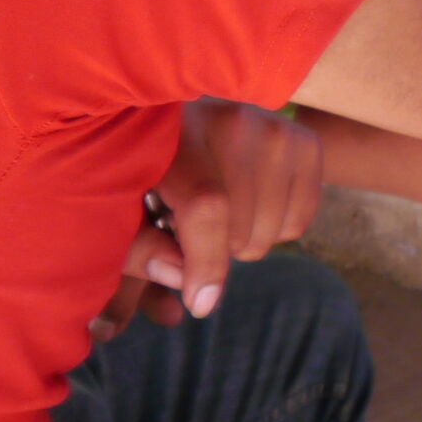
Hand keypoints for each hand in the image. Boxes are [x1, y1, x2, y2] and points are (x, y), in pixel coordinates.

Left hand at [91, 100, 323, 341]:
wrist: (176, 117)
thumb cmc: (137, 171)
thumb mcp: (116, 211)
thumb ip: (138, 251)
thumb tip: (181, 285)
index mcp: (173, 133)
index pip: (207, 206)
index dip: (205, 263)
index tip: (198, 304)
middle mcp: (230, 119)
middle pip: (241, 227)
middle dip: (211, 254)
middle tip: (184, 234)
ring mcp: (274, 128)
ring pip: (272, 230)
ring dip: (242, 243)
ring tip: (215, 217)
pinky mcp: (305, 142)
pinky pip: (300, 220)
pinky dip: (275, 231)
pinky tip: (246, 208)